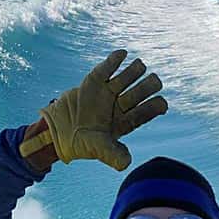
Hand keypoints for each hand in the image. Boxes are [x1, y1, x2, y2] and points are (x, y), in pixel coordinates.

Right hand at [39, 49, 166, 170]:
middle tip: (153, 82)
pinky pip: (107, 69)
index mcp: (126, 121)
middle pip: (141, 92)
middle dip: (149, 85)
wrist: (58, 132)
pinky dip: (114, 60)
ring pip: (128, 77)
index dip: (156, 106)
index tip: (161, 103)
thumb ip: (113, 154)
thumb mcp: (98, 149)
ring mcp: (108, 92)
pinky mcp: (94, 82)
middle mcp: (120, 105)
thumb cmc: (82, 144)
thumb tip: (126, 164)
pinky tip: (122, 54)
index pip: (147, 111)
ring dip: (135, 71)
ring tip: (139, 67)